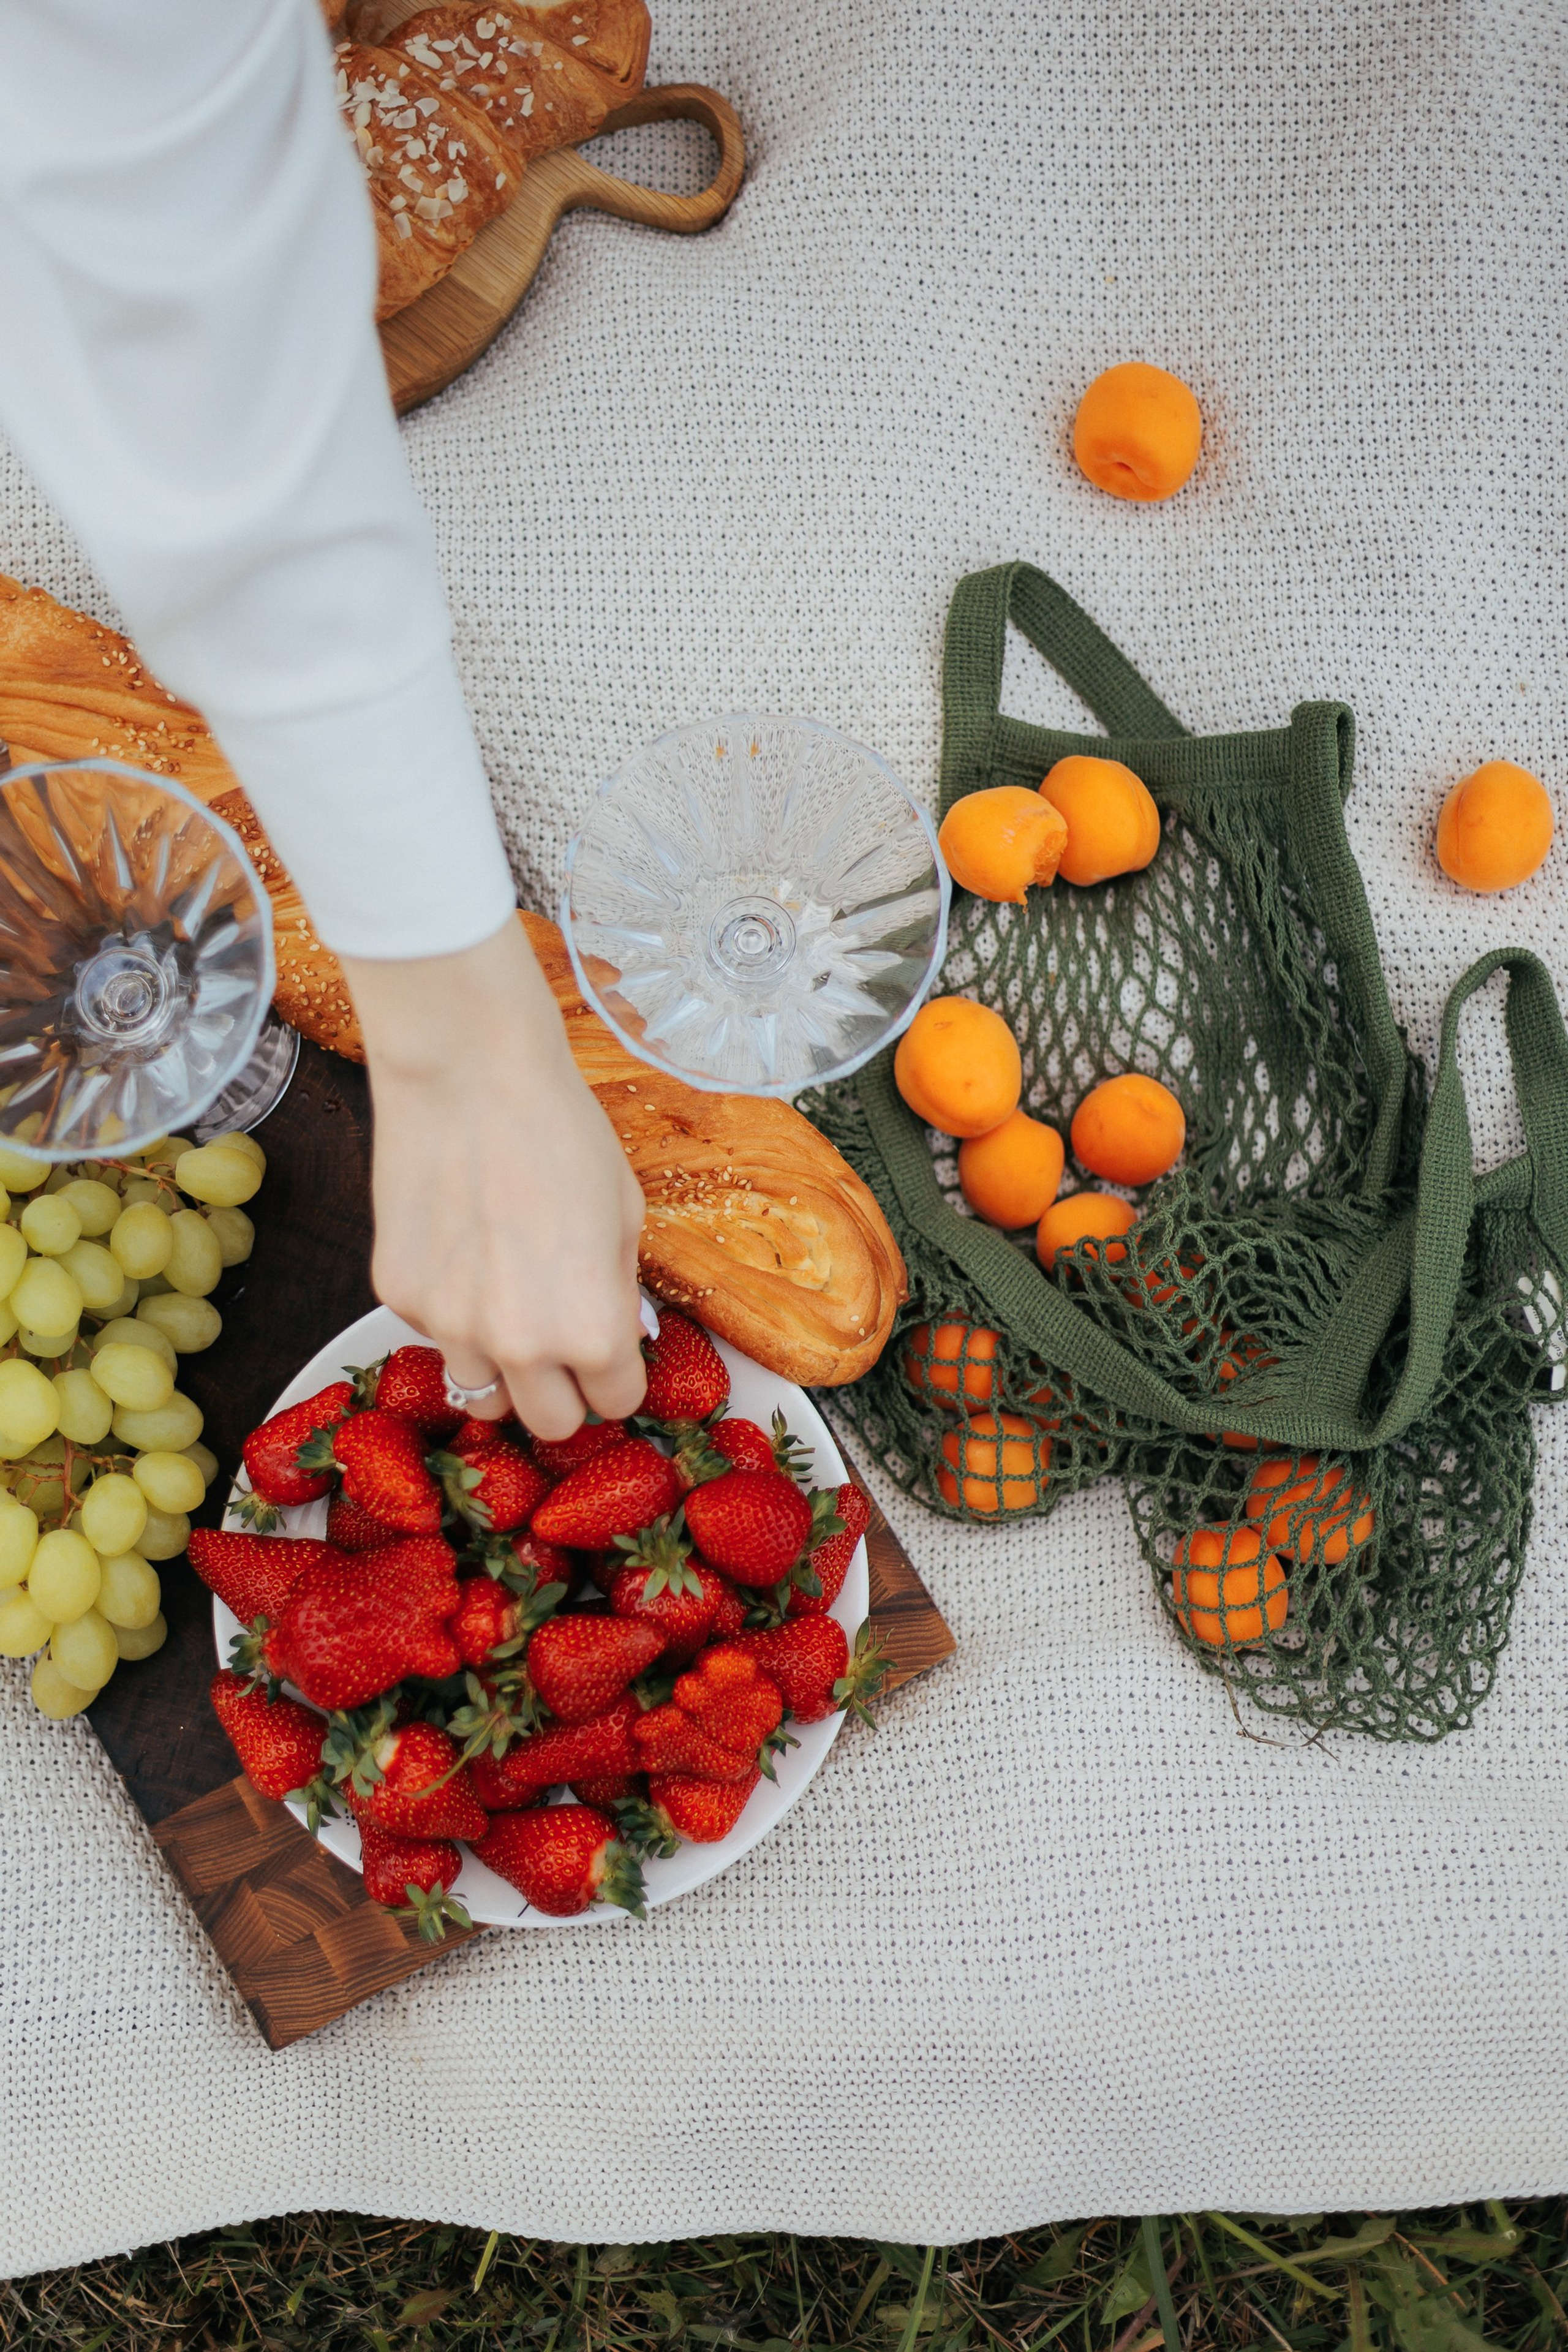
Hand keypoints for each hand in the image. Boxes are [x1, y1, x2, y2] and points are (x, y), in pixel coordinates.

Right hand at [341, 916, 647, 1439]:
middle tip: (560, 1341)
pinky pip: (432, 1333)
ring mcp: (449, 1326)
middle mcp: (519, 1347)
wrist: (468, 1072)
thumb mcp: (624, 1217)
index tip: (610, 1351)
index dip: (617, 1375)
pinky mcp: (395, 1295)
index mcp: (592, 1332)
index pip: (615, 1402)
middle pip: (548, 1423)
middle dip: (562, 1390)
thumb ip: (620, 1293)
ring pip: (481, 1392)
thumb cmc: (560, 1131)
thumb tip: (620, 1337)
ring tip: (504, 1295)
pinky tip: (459, 1246)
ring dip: (500, 1365)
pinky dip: (450, 1310)